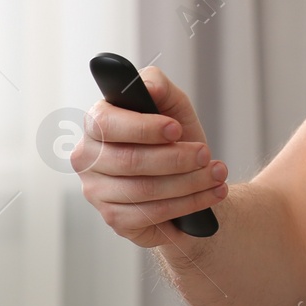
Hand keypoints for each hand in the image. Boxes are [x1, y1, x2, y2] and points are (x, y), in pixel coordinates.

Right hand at [72, 66, 228, 247]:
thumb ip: (158, 86)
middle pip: (129, 161)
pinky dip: (189, 204)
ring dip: (190, 182)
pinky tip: (210, 193)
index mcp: (96, 123)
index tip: (176, 129)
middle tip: (206, 154)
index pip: (106, 124)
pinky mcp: (115, 218)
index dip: (143, 128)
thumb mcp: (172, 105)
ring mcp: (96, 191)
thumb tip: (149, 87)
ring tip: (218, 174)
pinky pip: (151, 214)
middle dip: (176, 158)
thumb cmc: (174, 136)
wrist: (190, 174)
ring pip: (144, 190)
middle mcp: (88, 158)